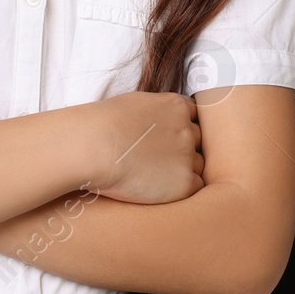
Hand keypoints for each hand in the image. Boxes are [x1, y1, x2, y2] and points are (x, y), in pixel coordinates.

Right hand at [87, 91, 203, 204]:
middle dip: (184, 148)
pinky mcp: (184, 183)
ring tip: (156, 174)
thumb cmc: (103, 125)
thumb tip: (155, 123)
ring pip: (198, 164)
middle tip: (161, 158)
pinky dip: (181, 188)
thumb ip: (155, 112)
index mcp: (176, 106)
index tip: (169, 137)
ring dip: (183, 169)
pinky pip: (196, 187)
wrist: (95, 147)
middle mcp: (187, 129)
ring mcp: (188, 156)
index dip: (182, 128)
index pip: (195, 115)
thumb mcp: (135, 104)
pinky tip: (160, 187)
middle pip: (199, 141)